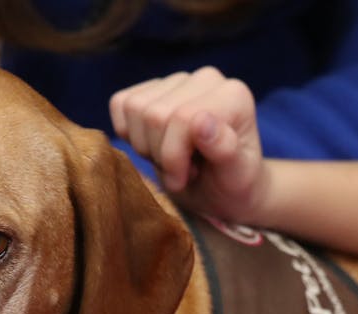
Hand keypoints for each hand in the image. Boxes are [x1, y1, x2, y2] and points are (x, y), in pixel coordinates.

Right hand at [109, 67, 269, 221]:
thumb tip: (201, 121)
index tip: (187, 178)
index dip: (173, 156)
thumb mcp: (236, 178)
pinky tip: (155, 148)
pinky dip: (129, 134)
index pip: (182, 117)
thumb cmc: (233, 185)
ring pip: (134, 108)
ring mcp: (177, 80)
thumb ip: (225, 150)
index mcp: (233, 95)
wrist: (223, 190)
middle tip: (180, 173)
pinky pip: (121, 103)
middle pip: (154, 114)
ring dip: (145, 147)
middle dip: (160, 154)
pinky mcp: (152, 87)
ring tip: (172, 162)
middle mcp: (206, 79)